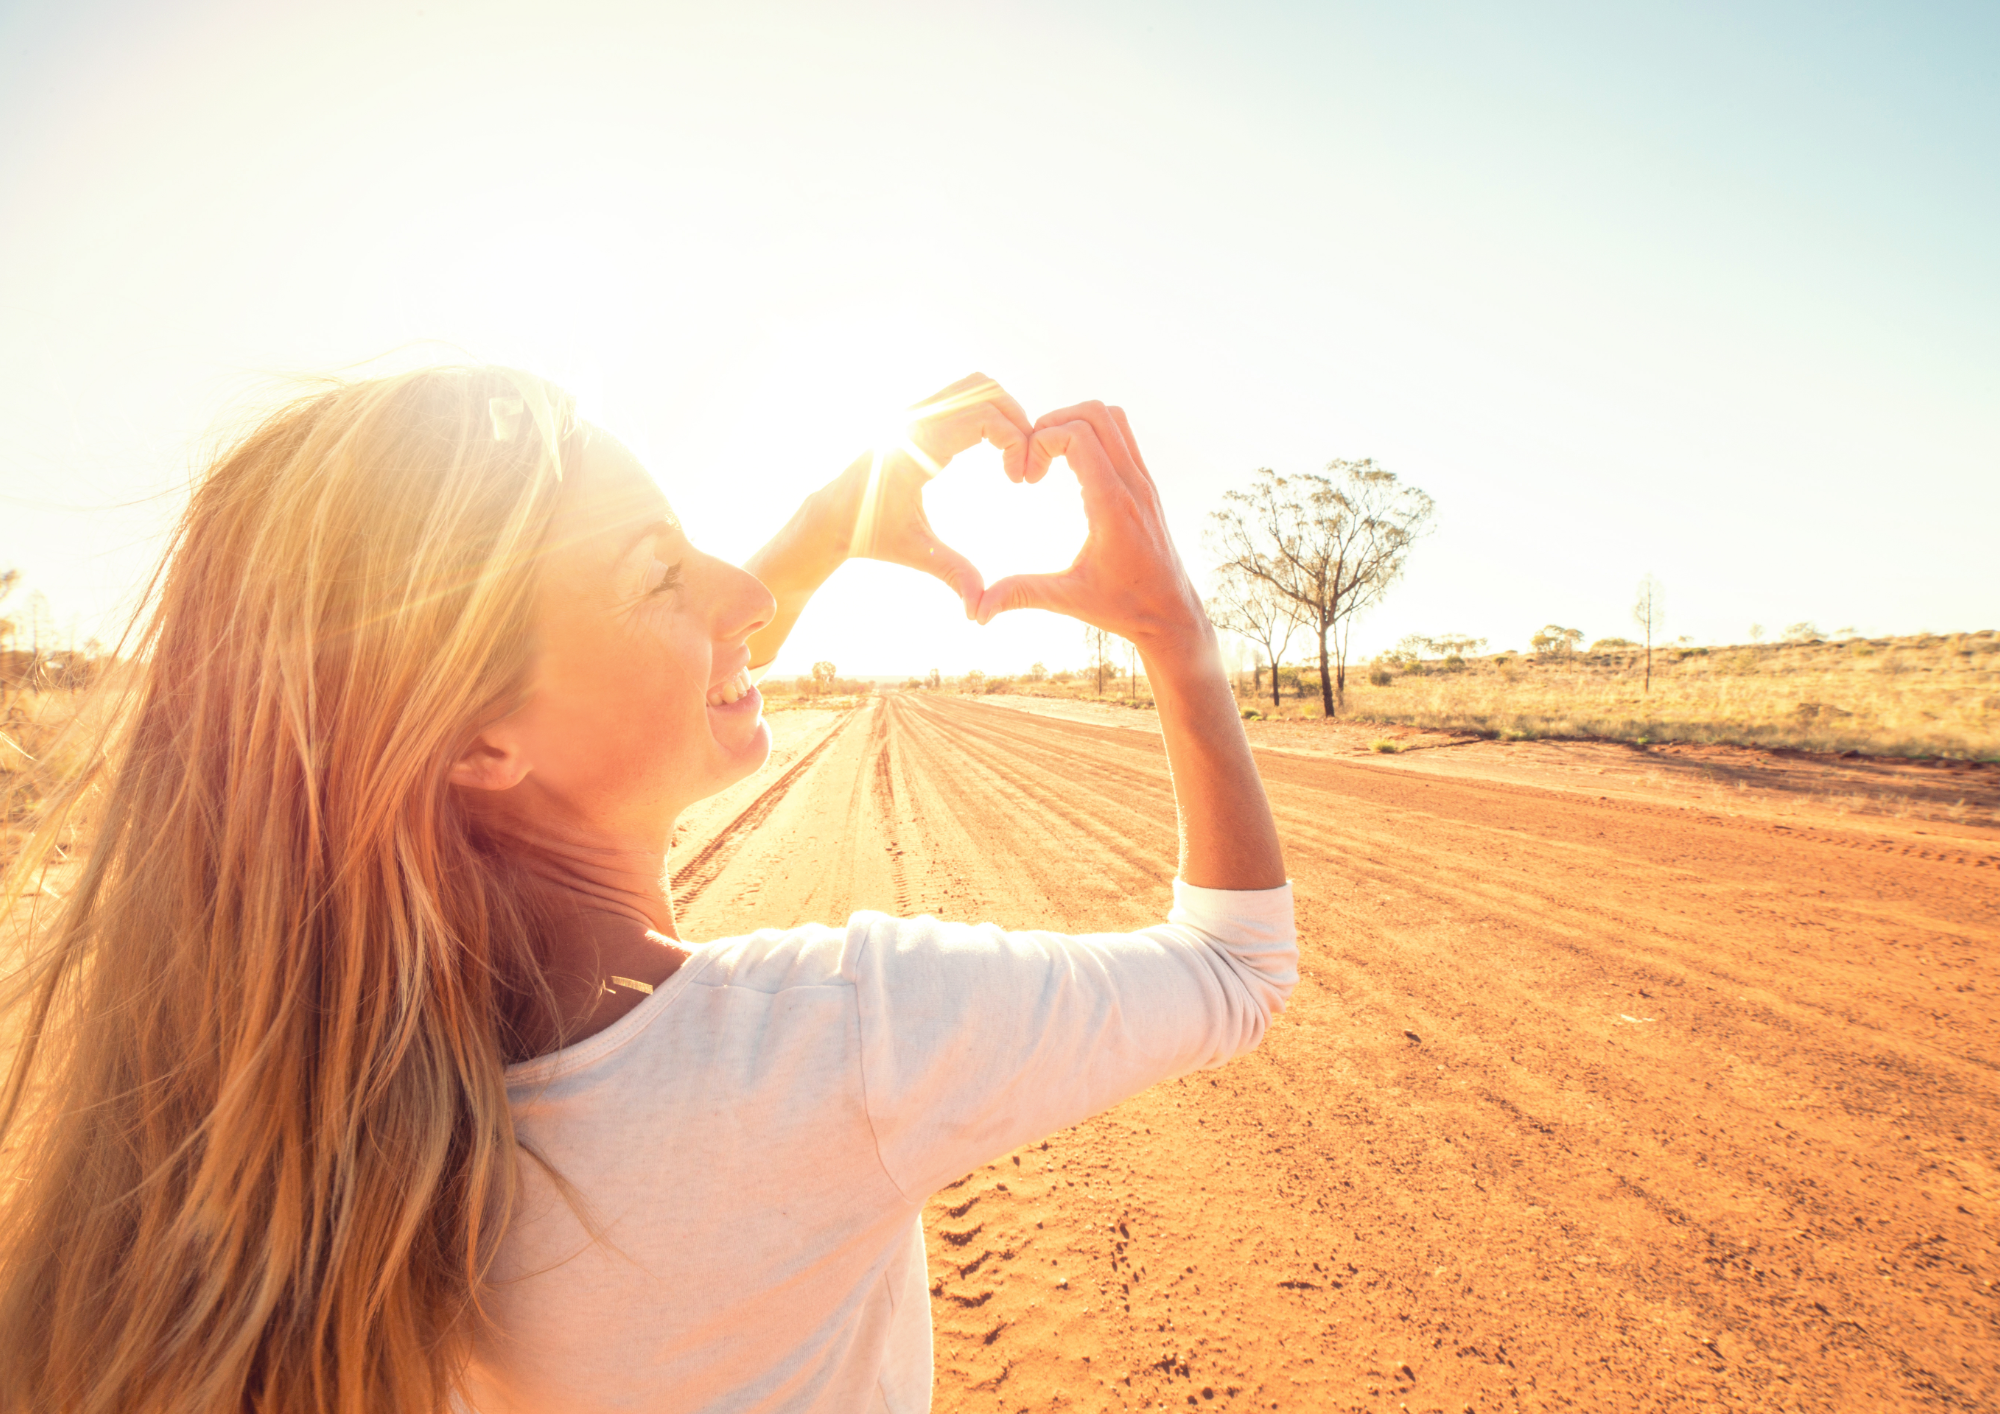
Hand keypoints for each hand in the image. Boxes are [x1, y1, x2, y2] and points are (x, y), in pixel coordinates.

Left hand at [839, 373, 1032, 615]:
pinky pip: (962, 396)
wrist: (831, 518)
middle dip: (1018, 421)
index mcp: (918, 444)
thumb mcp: (916, 552)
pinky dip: (986, 414)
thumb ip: (952, 574)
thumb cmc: (870, 535)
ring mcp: (915, 410)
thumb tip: (978, 612)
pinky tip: (991, 452)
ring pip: (975, 385)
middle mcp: (916, 417)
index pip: (986, 415)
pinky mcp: (916, 414)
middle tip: (1024, 465)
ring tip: (1011, 456)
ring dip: (1003, 413)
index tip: (1020, 480)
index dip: (1017, 442)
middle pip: (987, 389)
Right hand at [973, 402, 1207, 650]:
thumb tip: (977, 611)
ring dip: (1075, 423)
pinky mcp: (1146, 485)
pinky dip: (1093, 435)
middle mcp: (1132, 485)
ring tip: (1050, 455)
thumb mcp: (1068, 600)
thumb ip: (1021, 595)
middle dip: (1054, 423)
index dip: (1041, 441)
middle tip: (1033, 456)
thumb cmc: (1123, 607)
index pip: (1077, 436)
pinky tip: (1071, 467)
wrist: (1171, 613)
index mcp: (1112, 506)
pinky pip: (1122, 436)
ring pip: (1112, 418)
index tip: (1027, 476)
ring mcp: (1143, 481)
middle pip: (1095, 414)